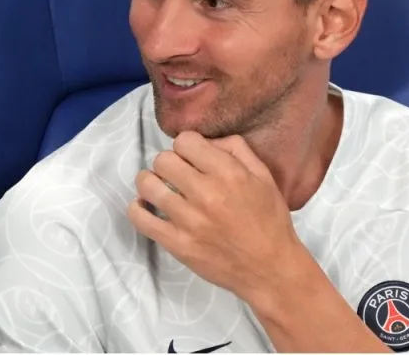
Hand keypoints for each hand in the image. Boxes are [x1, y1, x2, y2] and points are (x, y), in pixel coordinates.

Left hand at [128, 132, 308, 303]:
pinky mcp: (177, 244)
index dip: (186, 146)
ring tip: (160, 188)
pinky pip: (140, 218)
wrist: (271, 269)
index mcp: (228, 173)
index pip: (184, 140)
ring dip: (150, 182)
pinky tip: (147, 206)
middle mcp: (206, 194)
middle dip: (168, 163)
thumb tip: (206, 140)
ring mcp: (188, 220)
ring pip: (147, 184)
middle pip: (162, 160)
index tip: (191, 158)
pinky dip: (137, 208)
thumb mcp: (263, 176)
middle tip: (177, 175)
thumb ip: (235, 149)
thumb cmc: (269, 221)